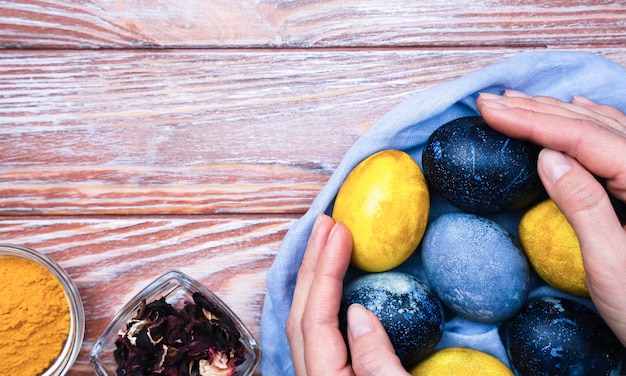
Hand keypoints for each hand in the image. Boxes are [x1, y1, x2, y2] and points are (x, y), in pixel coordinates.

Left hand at [286, 213, 409, 375]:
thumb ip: (374, 358)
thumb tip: (357, 312)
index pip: (316, 317)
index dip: (327, 269)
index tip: (341, 232)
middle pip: (302, 313)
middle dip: (312, 264)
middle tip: (324, 224)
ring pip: (306, 321)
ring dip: (314, 278)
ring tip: (325, 241)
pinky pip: (318, 330)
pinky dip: (322, 298)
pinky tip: (333, 283)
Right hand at [477, 90, 625, 345]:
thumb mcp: (612, 264)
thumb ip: (584, 205)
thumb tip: (547, 157)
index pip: (583, 137)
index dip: (532, 121)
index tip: (491, 110)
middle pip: (591, 125)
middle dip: (537, 110)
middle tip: (491, 100)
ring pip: (603, 127)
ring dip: (557, 112)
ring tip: (518, 101)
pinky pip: (616, 139)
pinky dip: (589, 122)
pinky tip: (576, 107)